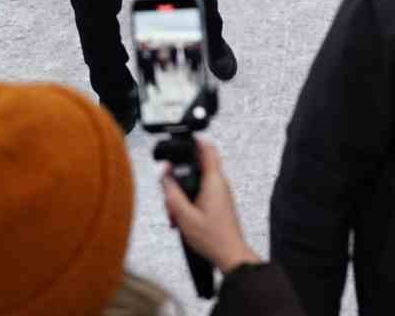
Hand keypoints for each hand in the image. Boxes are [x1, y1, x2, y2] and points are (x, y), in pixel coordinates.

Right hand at [162, 138, 262, 274]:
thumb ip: (172, 194)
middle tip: (168, 193)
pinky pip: (199, 195)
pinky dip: (188, 203)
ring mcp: (219, 194)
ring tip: (174, 214)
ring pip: (196, 183)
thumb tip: (165, 177)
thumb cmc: (213, 237)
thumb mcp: (184, 216)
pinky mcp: (218, 203)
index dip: (194, 141)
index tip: (181, 140)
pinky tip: (180, 219)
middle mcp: (219, 184)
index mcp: (214, 181)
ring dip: (182, 195)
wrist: (229, 255)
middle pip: (196, 168)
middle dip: (179, 178)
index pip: (207, 149)